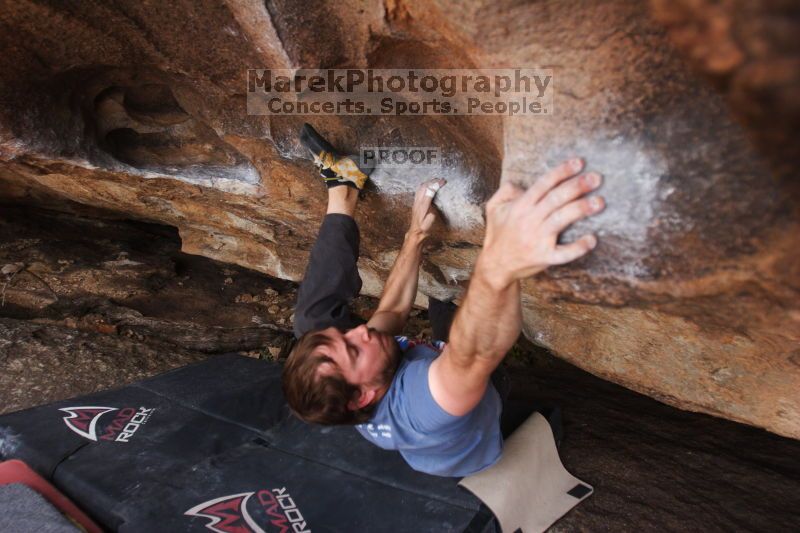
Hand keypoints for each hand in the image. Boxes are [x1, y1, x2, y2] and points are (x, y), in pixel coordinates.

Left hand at [409, 178, 445, 236]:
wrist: (415, 231)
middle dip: (433, 181)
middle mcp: (418, 202)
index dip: (436, 185)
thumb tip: (433, 209)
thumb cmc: (424, 228)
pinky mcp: (415, 202)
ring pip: (420, 187)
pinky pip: (418, 190)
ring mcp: (416, 201)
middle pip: (424, 187)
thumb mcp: (428, 223)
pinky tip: (429, 185)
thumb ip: (430, 216)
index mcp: (422, 207)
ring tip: (436, 180)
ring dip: (428, 182)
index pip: (429, 192)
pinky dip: (425, 185)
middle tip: (441, 179)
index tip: (443, 182)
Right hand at [478, 158, 603, 286]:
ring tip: (600, 202)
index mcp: (520, 207)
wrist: (496, 265)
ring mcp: (537, 240)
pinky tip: (592, 239)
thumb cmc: (498, 233)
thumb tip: (521, 182)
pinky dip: (578, 248)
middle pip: (555, 199)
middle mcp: (529, 221)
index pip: (543, 185)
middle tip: (596, 178)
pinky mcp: (544, 258)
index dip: (561, 172)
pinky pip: (564, 253)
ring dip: (581, 209)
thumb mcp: (494, 207)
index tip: (579, 163)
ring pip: (561, 220)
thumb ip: (506, 190)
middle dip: (576, 186)